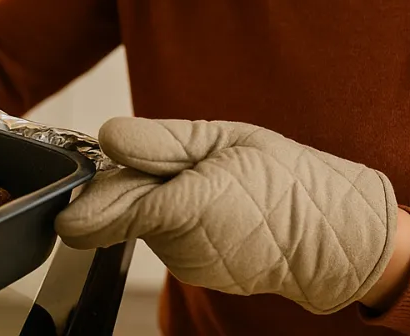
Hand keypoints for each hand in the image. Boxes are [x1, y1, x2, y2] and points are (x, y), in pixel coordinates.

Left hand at [55, 118, 398, 314]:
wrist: (336, 237)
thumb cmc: (290, 182)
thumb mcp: (227, 140)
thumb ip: (162, 143)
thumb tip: (111, 136)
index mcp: (186, 207)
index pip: (109, 210)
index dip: (87, 196)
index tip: (73, 188)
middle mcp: (180, 245)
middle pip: (123, 210)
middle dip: (127, 186)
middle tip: (170, 161)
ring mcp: (189, 265)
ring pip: (145, 224)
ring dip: (158, 200)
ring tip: (207, 180)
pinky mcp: (198, 273)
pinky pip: (170, 238)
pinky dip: (180, 219)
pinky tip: (215, 204)